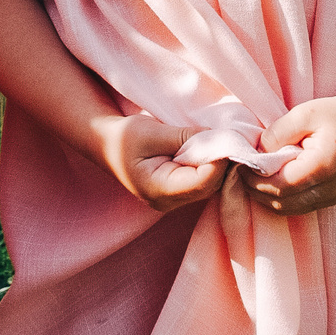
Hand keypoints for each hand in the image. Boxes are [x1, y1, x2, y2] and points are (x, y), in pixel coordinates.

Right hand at [93, 113, 226, 212]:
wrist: (107, 145)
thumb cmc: (124, 137)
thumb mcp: (152, 132)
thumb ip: (185, 137)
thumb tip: (218, 138)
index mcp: (158, 190)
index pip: (201, 182)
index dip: (219, 160)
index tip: (227, 137)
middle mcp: (168, 202)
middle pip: (209, 186)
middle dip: (222, 162)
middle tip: (228, 135)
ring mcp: (174, 201)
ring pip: (210, 186)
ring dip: (218, 163)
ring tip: (219, 139)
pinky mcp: (179, 193)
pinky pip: (204, 182)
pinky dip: (211, 165)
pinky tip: (211, 149)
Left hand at [249, 88, 335, 216]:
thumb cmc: (335, 113)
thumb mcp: (304, 113)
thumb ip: (277, 133)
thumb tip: (256, 153)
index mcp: (323, 166)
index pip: (280, 185)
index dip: (255, 179)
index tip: (240, 164)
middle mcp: (330, 188)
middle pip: (281, 202)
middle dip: (256, 190)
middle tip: (240, 171)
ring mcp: (333, 196)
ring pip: (288, 209)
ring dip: (266, 197)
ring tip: (252, 176)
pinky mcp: (332, 198)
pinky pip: (298, 206)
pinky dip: (280, 198)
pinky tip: (270, 181)